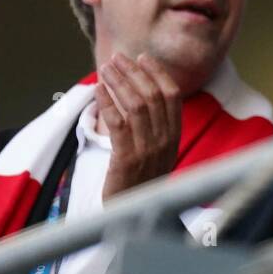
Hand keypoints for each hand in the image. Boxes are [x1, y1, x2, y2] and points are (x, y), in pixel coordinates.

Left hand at [96, 53, 181, 199]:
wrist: (134, 216)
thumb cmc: (141, 183)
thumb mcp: (157, 153)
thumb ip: (155, 127)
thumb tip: (141, 93)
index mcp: (175, 136)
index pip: (172, 95)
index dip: (157, 73)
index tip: (142, 57)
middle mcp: (166, 140)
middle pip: (152, 95)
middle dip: (133, 72)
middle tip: (116, 57)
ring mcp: (148, 150)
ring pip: (135, 105)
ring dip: (118, 82)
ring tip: (105, 68)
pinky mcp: (127, 160)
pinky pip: (118, 124)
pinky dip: (107, 103)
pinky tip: (98, 91)